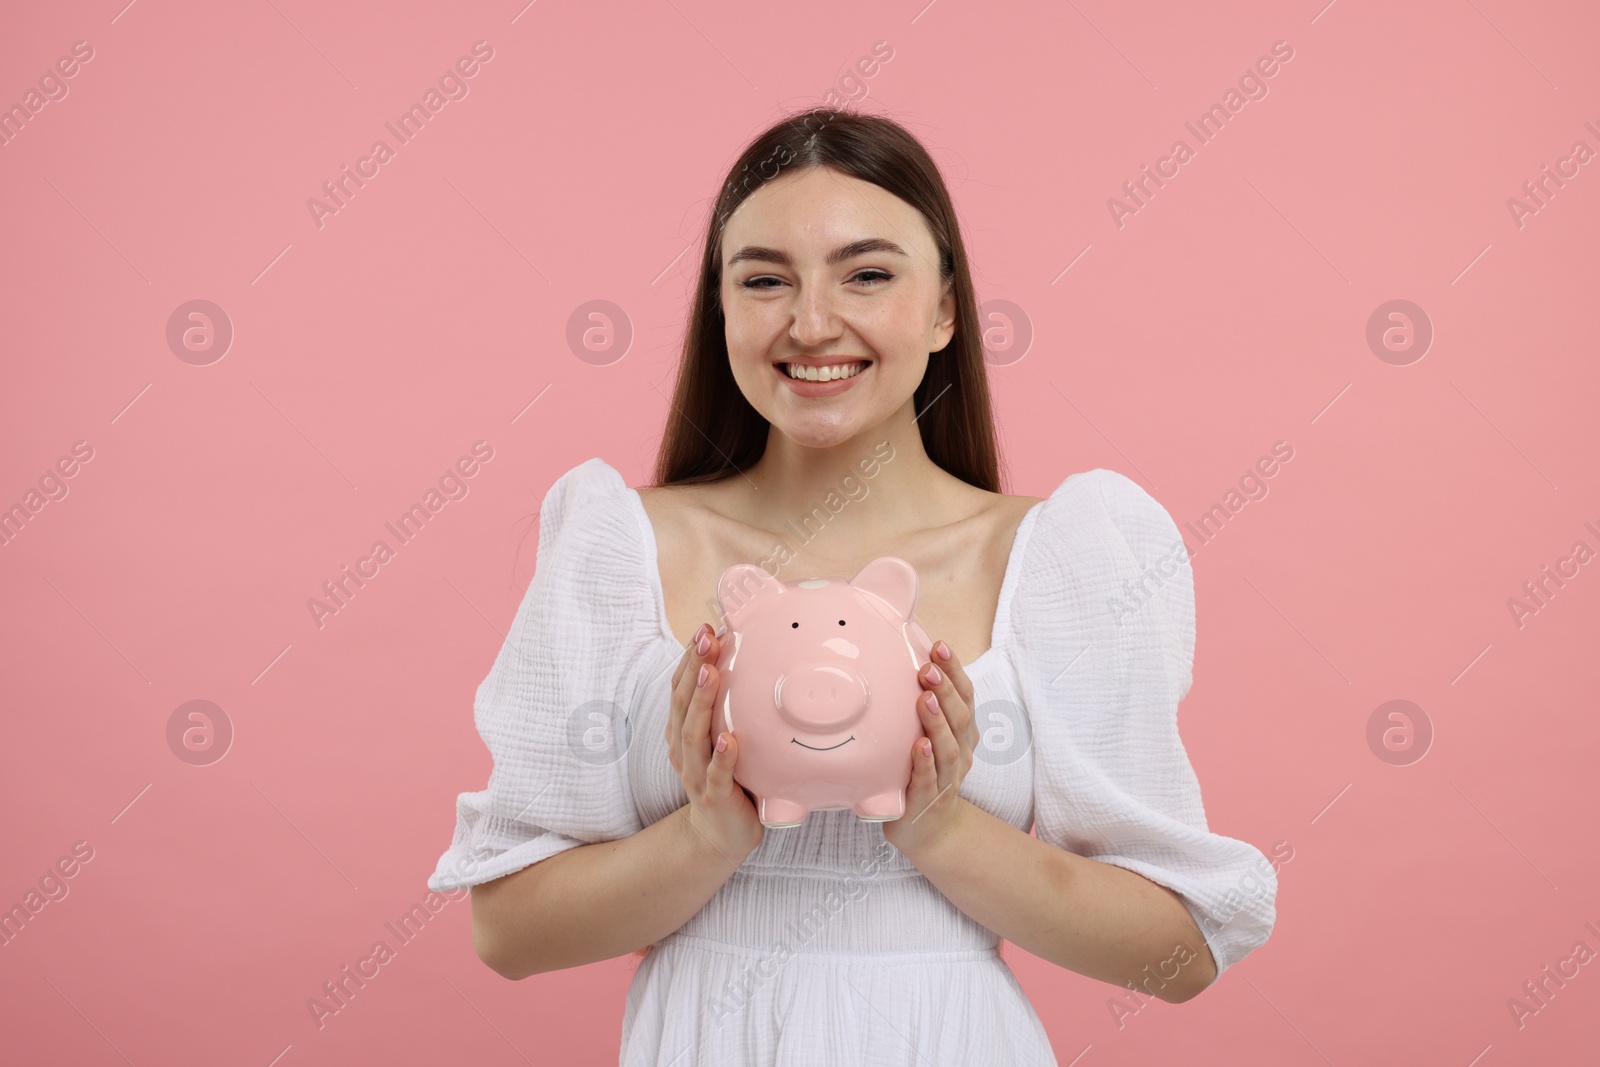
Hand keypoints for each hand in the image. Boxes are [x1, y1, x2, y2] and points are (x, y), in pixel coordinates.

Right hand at [664, 621, 764, 866]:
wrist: (718, 834)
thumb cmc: (727, 777)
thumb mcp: (725, 736)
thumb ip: (733, 707)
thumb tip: (762, 662)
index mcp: (683, 729)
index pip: (680, 686)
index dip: (689, 657)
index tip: (704, 628)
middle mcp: (682, 747)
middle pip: (682, 701)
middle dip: (693, 667)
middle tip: (704, 638)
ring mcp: (695, 772)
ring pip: (693, 733)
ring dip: (701, 702)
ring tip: (711, 674)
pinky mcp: (713, 795)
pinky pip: (716, 774)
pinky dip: (721, 756)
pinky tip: (728, 739)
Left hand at [882, 639, 977, 855]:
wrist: (928, 830)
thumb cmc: (924, 773)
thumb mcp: (929, 737)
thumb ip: (923, 706)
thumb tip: (901, 661)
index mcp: (963, 735)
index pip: (966, 698)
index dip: (955, 672)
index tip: (940, 647)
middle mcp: (961, 754)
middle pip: (961, 718)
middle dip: (947, 690)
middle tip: (928, 667)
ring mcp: (946, 779)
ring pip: (948, 748)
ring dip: (938, 722)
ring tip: (926, 698)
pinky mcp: (926, 801)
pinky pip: (928, 780)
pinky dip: (925, 762)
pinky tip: (919, 746)